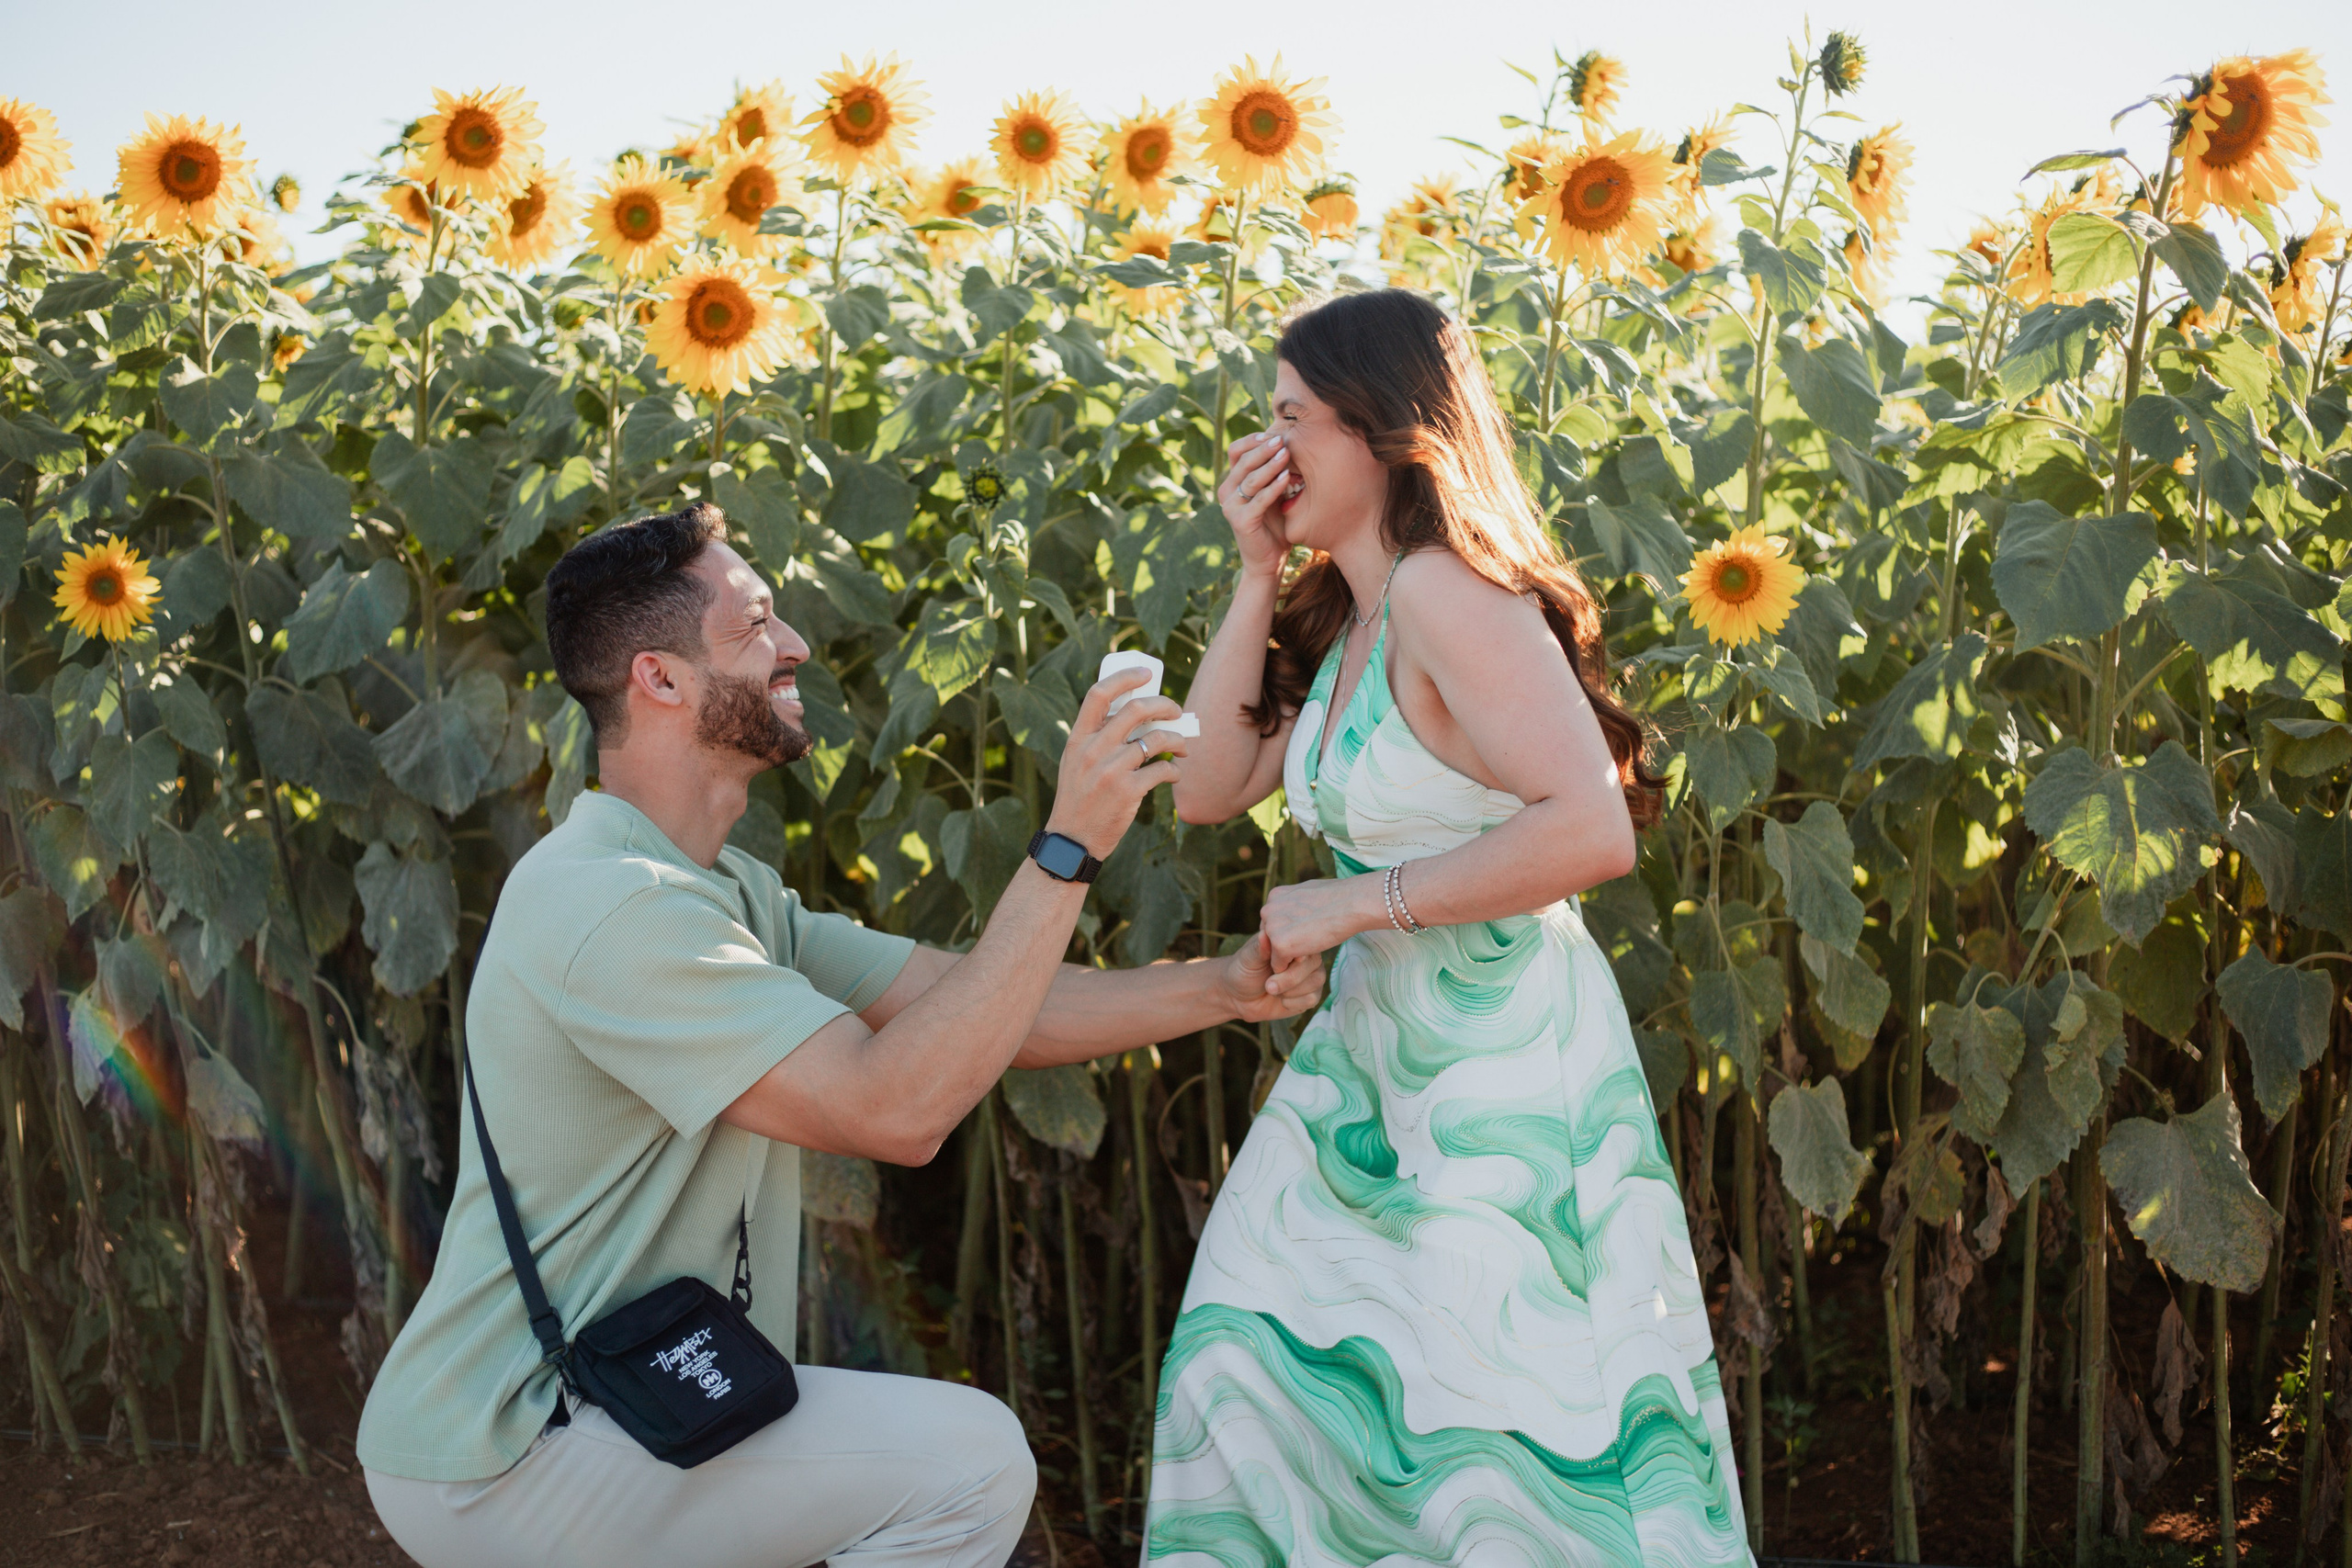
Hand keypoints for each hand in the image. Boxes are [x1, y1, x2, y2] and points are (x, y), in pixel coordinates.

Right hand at [1043, 669, 1186, 862]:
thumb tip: (1138, 714)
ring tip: (1182, 746)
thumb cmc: (1078, 798)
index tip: (1147, 673)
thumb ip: (1097, 739)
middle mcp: (1093, 750)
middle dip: (1165, 705)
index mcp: (1078, 738)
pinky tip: (1173, 774)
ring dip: (1177, 739)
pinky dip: (1174, 770)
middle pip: (1136, 709)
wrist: (1072, 840)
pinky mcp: (1128, 792)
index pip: (1099, 694)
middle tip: (1177, 711)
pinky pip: (1162, 770)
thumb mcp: (1076, 762)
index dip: (1125, 677)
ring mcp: (1110, 770)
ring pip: (1157, 739)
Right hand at [1217, 429, 1292, 581]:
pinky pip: (1259, 499)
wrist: (1268, 559)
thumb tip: (1289, 444)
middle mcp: (1226, 492)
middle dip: (1263, 449)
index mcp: (1232, 482)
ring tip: (1286, 454)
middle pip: (1242, 461)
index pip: (1235, 451)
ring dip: (1270, 465)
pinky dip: (1274, 487)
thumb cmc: (1274, 525)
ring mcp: (1231, 507)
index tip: (1273, 434)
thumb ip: (1274, 473)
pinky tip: (1287, 478)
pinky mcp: (1240, 521)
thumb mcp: (1274, 493)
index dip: (1252, 440)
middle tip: (1282, 441)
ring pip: (1250, 478)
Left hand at [1220, 931, 1326, 1022]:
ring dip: (1289, 991)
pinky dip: (1293, 1003)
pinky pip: (1313, 999)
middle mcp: (1307, 955)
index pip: (1306, 943)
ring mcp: (1312, 975)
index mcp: (1294, 940)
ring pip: (1316, 982)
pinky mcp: (1311, 994)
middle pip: (1313, 964)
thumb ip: (1260, 948)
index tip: (1273, 967)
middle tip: (1268, 984)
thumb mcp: (1248, 958)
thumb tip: (1264, 935)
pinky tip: (1281, 999)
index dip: (1291, 958)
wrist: (1239, 997)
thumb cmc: (1244, 970)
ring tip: (1273, 989)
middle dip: (1287, 978)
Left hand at [1259, 875, 1384, 970]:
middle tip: (1309, 941)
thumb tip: (1300, 909)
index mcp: (1275, 896)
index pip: (1273, 924)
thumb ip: (1298, 904)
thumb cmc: (1340, 897)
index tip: (1307, 932)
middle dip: (1285, 945)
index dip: (1290, 933)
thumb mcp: (1311, 894)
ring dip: (1289, 957)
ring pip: (1273, 955)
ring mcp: (1272, 928)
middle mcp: (1268, 910)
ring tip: (1311, 947)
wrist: (1353, 902)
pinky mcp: (1280, 945)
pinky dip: (1292, 968)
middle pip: (1269, 940)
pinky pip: (1279, 967)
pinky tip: (1309, 955)